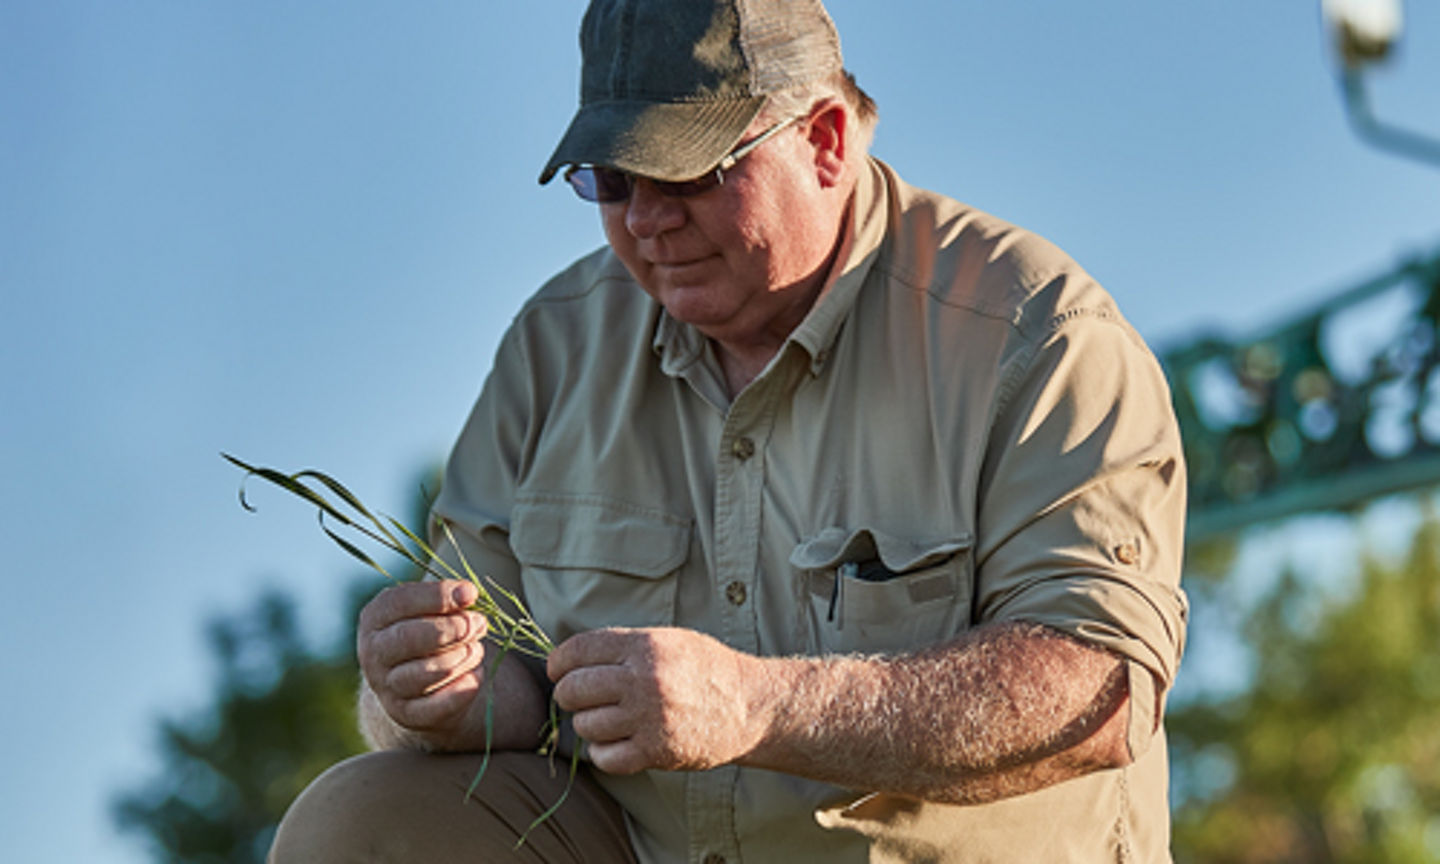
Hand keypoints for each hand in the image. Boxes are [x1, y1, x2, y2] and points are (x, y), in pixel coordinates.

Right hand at [357, 580, 487, 740]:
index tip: (470, 593)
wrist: (415, 687)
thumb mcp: (428, 611)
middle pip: (409, 638)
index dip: (437, 596)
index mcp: (375, 619)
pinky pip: (436, 706)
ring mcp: (387, 687)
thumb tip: (467, 594)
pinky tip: (475, 675)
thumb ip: (445, 600)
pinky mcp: (405, 715)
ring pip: (426, 672)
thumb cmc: (427, 635)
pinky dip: (463, 689)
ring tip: (476, 649)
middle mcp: (374, 654)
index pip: (399, 602)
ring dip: (461, 657)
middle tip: (478, 624)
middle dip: (452, 628)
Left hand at [547, 627, 767, 773]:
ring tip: (606, 720)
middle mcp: (644, 680)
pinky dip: (603, 753)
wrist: (749, 706)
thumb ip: (624, 646)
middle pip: (574, 690)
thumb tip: (574, 657)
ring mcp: (649, 718)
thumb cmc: (706, 668)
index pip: (579, 650)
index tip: (557, 671)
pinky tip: (615, 743)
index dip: (559, 661)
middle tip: (580, 698)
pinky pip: (605, 758)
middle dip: (568, 695)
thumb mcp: (669, 640)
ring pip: (586, 725)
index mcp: (645, 646)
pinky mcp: (656, 751)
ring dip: (589, 725)